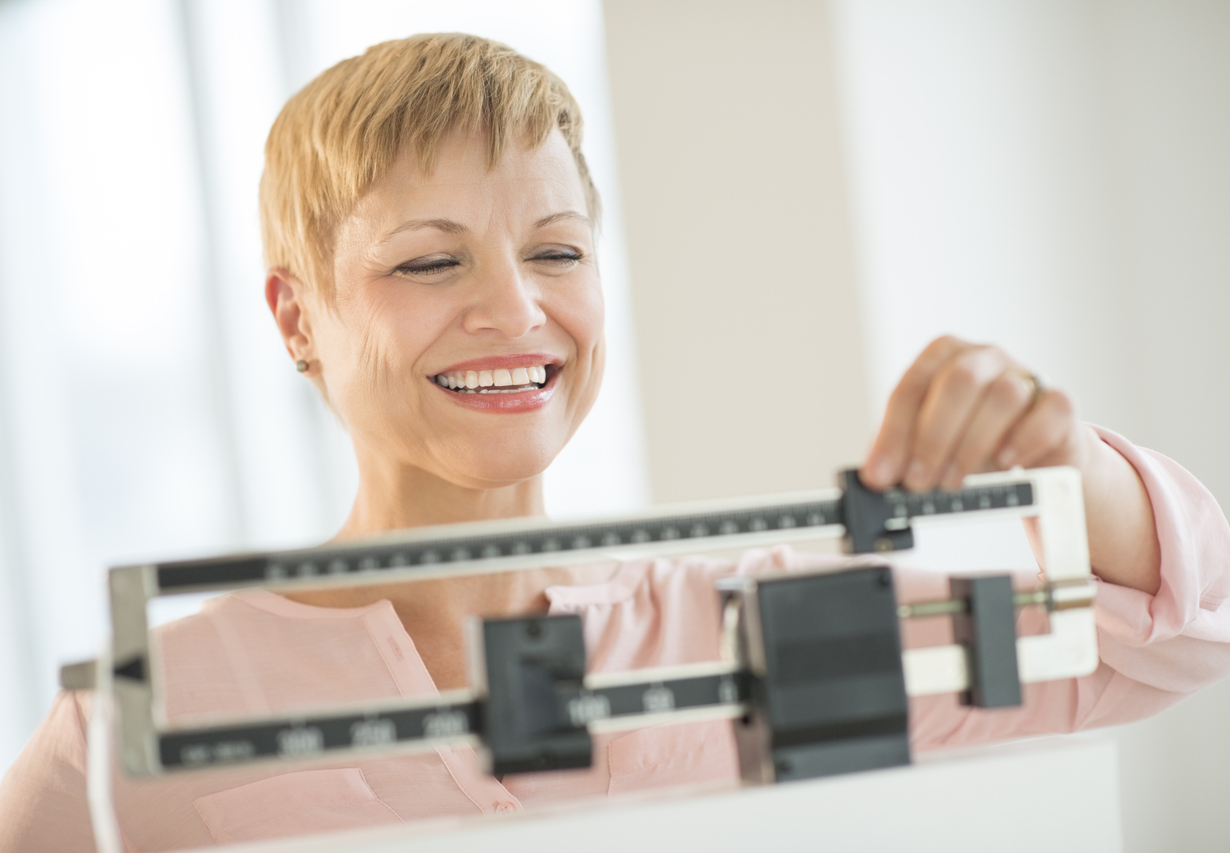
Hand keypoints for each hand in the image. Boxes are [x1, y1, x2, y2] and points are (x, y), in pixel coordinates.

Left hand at [861, 336, 1087, 492]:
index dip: (894, 433)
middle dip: (932, 438)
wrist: (1031, 453)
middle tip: (918, 482)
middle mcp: (984, 357)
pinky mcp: (1060, 403)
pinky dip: (1025, 439)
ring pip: (1003, 396)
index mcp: (943, 356)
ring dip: (973, 444)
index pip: (912, 386)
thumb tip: (875, 478)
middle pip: (958, 382)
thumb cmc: (969, 440)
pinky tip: (1006, 463)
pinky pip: (1050, 410)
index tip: (882, 475)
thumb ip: (900, 453)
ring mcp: (1025, 375)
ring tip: (954, 481)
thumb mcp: (928, 443)